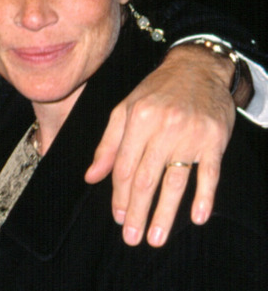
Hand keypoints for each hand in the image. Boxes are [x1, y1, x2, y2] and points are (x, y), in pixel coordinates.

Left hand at [84, 44, 235, 246]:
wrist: (197, 69)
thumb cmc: (156, 91)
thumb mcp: (124, 110)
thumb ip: (108, 144)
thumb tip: (91, 176)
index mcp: (137, 119)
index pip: (125, 166)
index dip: (120, 195)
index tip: (118, 218)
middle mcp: (163, 127)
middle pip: (147, 178)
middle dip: (138, 211)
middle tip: (132, 237)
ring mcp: (190, 135)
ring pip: (175, 180)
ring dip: (165, 212)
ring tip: (155, 237)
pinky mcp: (215, 140)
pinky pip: (209, 173)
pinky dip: (204, 196)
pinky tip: (196, 217)